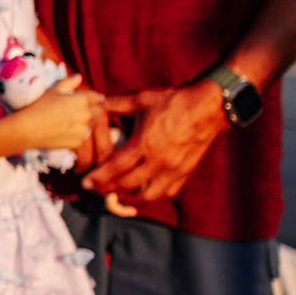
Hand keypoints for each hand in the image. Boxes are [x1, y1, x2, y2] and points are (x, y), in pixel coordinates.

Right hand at [14, 75, 108, 154]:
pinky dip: (75, 134)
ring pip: (88, 125)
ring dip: (82, 123)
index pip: (97, 98)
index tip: (92, 99)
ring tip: (65, 122)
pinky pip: (81, 136)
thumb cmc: (39, 106)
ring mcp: (83, 130)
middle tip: (71, 111)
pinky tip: (62, 131)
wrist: (28, 129)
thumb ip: (69, 82)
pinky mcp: (78, 142)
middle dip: (88, 110)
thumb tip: (79, 77)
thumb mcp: (52, 90)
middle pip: (95, 112)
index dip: (94, 98)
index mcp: (82, 100)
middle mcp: (87, 115)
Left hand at [87, 81, 228, 207]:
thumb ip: (116, 103)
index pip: (116, 168)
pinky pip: (166, 193)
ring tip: (116, 193)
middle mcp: (159, 161)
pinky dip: (151, 196)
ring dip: (129, 196)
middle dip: (108, 189)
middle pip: (128, 185)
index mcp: (145, 144)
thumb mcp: (142, 98)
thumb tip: (96, 102)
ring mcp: (174, 170)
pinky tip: (142, 192)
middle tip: (96, 189)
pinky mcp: (186, 173)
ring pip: (147, 195)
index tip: (86, 182)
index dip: (99, 178)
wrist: (209, 108)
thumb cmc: (175, 101)